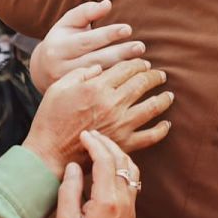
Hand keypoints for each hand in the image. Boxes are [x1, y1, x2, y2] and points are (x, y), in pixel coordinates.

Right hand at [23, 59, 172, 174]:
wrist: (49, 154)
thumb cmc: (50, 119)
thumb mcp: (58, 87)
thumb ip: (80, 73)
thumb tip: (99, 67)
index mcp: (97, 87)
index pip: (126, 68)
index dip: (137, 63)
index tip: (142, 63)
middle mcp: (113, 104)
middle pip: (142, 83)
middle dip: (154, 76)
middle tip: (159, 75)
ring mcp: (121, 125)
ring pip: (151, 107)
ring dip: (163, 99)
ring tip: (169, 95)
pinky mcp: (123, 144)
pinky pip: (150, 136)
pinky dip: (161, 129)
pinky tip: (166, 124)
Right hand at [30, 0, 147, 91]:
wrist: (42, 70)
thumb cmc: (63, 40)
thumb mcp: (68, 22)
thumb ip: (87, 11)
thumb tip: (107, 3)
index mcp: (58, 48)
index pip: (86, 41)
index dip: (108, 34)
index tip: (128, 29)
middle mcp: (60, 68)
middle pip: (95, 61)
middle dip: (120, 53)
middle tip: (141, 47)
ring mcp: (68, 86)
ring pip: (99, 78)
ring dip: (123, 71)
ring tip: (144, 64)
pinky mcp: (75, 98)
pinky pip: (99, 91)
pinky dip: (117, 85)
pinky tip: (135, 80)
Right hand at [56, 131, 136, 217]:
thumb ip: (69, 190)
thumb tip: (73, 166)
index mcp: (107, 200)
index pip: (105, 161)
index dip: (94, 144)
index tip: (84, 134)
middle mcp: (123, 199)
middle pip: (121, 159)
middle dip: (107, 142)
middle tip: (92, 133)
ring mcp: (130, 204)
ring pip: (131, 167)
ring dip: (118, 151)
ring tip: (102, 143)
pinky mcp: (132, 209)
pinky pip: (132, 178)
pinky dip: (123, 163)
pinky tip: (111, 163)